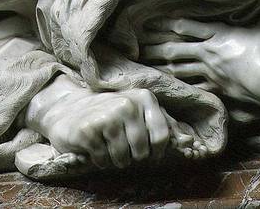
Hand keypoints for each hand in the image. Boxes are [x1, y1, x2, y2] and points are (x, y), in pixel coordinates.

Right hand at [27, 86, 169, 168]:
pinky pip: (104, 160)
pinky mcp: (89, 129)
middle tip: (122, 147)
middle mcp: (128, 103)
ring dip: (116, 160)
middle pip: (143, 151)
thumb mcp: (139, 113)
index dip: (157, 152)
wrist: (69, 110)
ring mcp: (108, 115)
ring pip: (124, 158)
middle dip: (133, 156)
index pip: (162, 136)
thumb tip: (190, 142)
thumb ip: (165, 125)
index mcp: (144, 98)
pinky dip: (100, 160)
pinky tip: (94, 147)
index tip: (149, 154)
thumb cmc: (111, 114)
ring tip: (108, 146)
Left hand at [141, 15, 259, 114]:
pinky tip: (172, 87)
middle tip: (140, 47)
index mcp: (217, 34)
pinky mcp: (215, 87)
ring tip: (148, 67)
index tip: (151, 21)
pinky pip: (194, 86)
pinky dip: (182, 87)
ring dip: (162, 68)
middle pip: (175, 49)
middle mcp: (207, 51)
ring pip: (179, 69)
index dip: (167, 23)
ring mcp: (209, 71)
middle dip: (156, 47)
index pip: (186, 26)